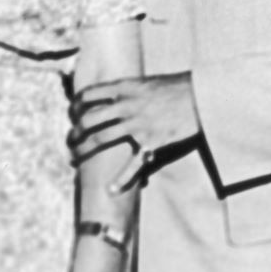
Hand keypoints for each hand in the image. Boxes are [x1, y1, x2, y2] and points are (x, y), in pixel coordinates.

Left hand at [69, 72, 201, 192]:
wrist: (202, 98)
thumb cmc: (176, 87)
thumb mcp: (146, 82)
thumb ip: (126, 89)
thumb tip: (109, 94)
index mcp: (124, 88)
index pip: (89, 94)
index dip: (75, 104)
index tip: (71, 113)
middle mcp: (126, 105)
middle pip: (89, 118)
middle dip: (75, 130)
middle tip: (69, 139)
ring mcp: (137, 125)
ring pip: (100, 138)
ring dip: (83, 149)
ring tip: (74, 156)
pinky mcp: (151, 142)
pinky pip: (133, 163)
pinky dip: (121, 179)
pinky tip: (110, 189)